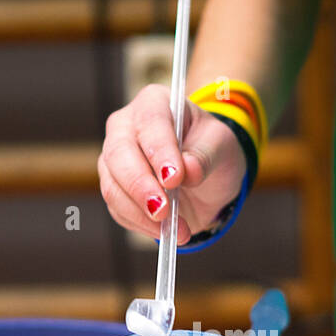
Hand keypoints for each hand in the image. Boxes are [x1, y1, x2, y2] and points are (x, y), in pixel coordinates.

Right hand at [98, 84, 246, 244]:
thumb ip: (206, 155)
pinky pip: (118, 209)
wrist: (204, 176)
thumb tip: (189, 170)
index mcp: (153, 104)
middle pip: (120, 155)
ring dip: (142, 213)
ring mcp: (113, 159)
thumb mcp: (222, 147)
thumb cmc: (210, 150)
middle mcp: (125, 127)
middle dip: (142, 186)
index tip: (175, 178)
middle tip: (163, 211)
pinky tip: (165, 231)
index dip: (160, 151)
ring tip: (176, 230)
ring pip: (113, 186)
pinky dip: (141, 224)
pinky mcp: (114, 188)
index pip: (150, 123)